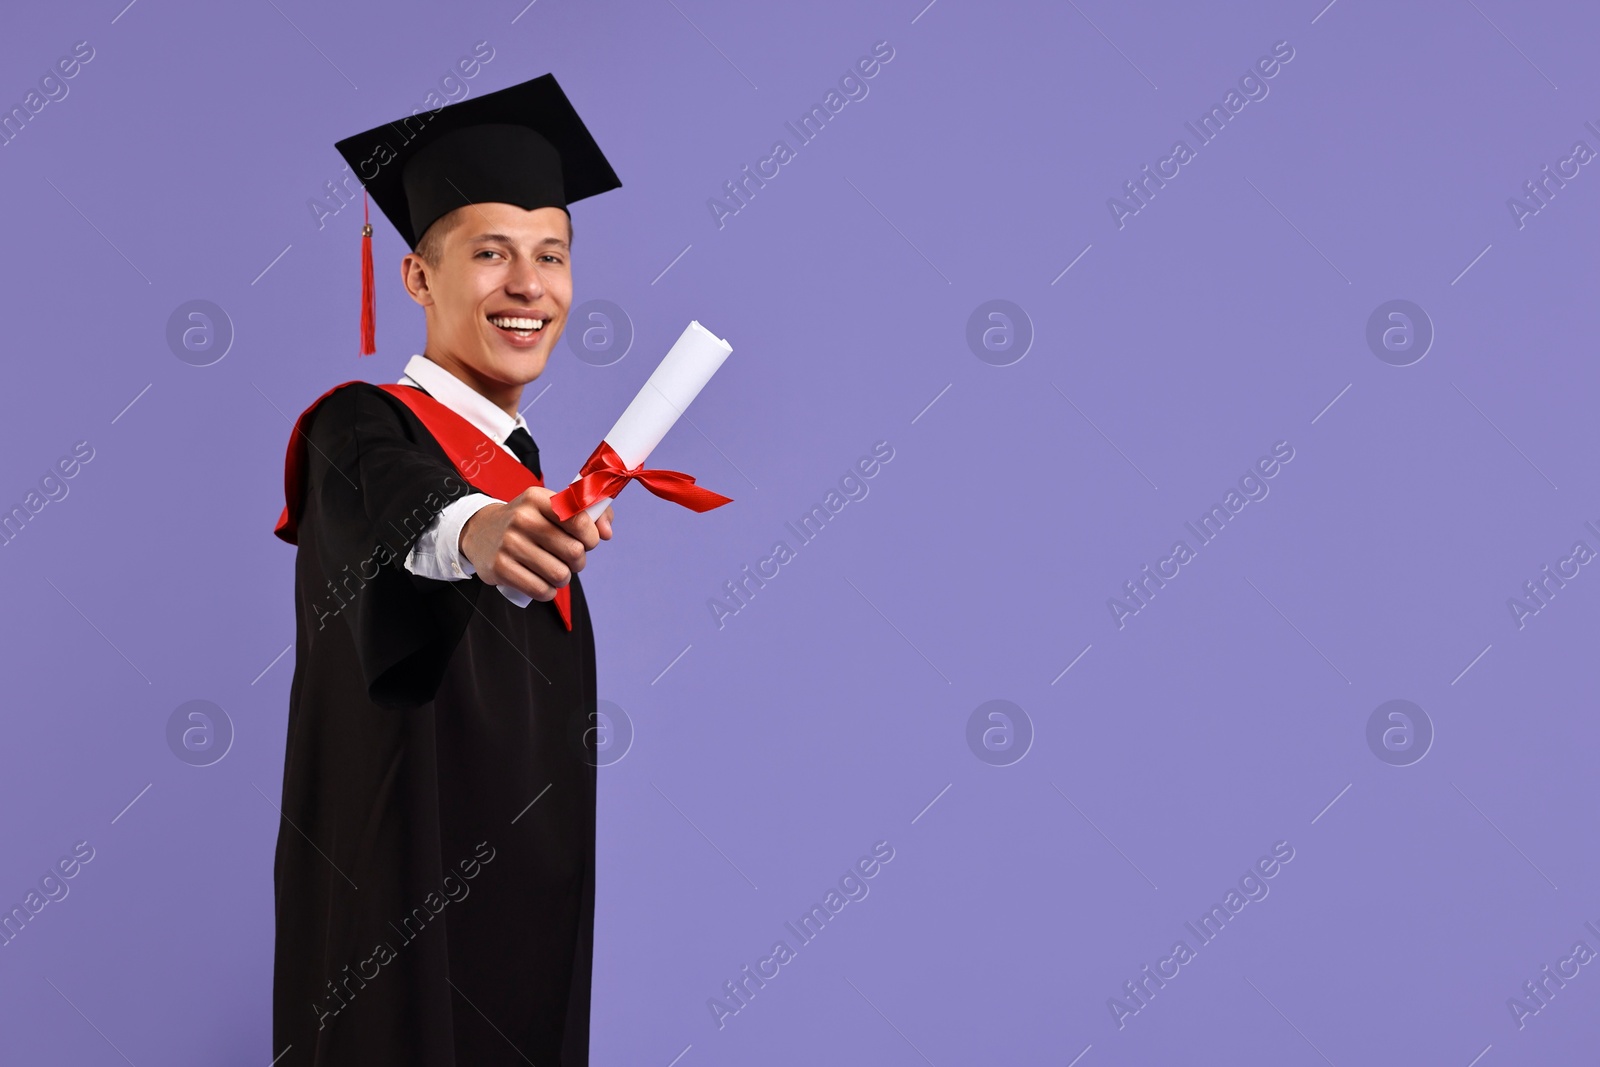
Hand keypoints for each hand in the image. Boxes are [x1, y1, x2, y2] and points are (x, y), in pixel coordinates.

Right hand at [459, 489, 612, 601]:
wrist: (480, 531)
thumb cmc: (527, 521)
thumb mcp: (552, 507)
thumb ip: (588, 513)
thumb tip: (607, 533)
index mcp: (537, 498)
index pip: (579, 519)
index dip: (591, 537)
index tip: (587, 541)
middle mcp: (522, 518)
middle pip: (574, 552)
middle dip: (579, 561)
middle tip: (570, 560)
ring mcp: (508, 543)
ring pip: (559, 574)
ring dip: (564, 579)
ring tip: (556, 572)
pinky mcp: (499, 568)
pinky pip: (540, 590)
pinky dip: (548, 592)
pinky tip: (544, 584)